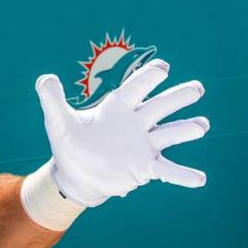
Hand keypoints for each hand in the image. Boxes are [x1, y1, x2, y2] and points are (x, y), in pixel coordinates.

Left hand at [35, 59, 208, 206]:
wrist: (76, 175)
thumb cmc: (69, 144)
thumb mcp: (57, 121)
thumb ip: (52, 99)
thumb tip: (46, 78)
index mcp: (116, 108)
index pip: (135, 88)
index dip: (148, 78)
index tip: (163, 67)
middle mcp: (135, 123)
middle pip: (160, 106)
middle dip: (178, 97)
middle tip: (197, 88)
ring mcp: (143, 145)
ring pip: (170, 134)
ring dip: (186, 130)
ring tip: (202, 126)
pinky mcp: (145, 167)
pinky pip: (169, 171)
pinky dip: (184, 175)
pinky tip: (200, 179)